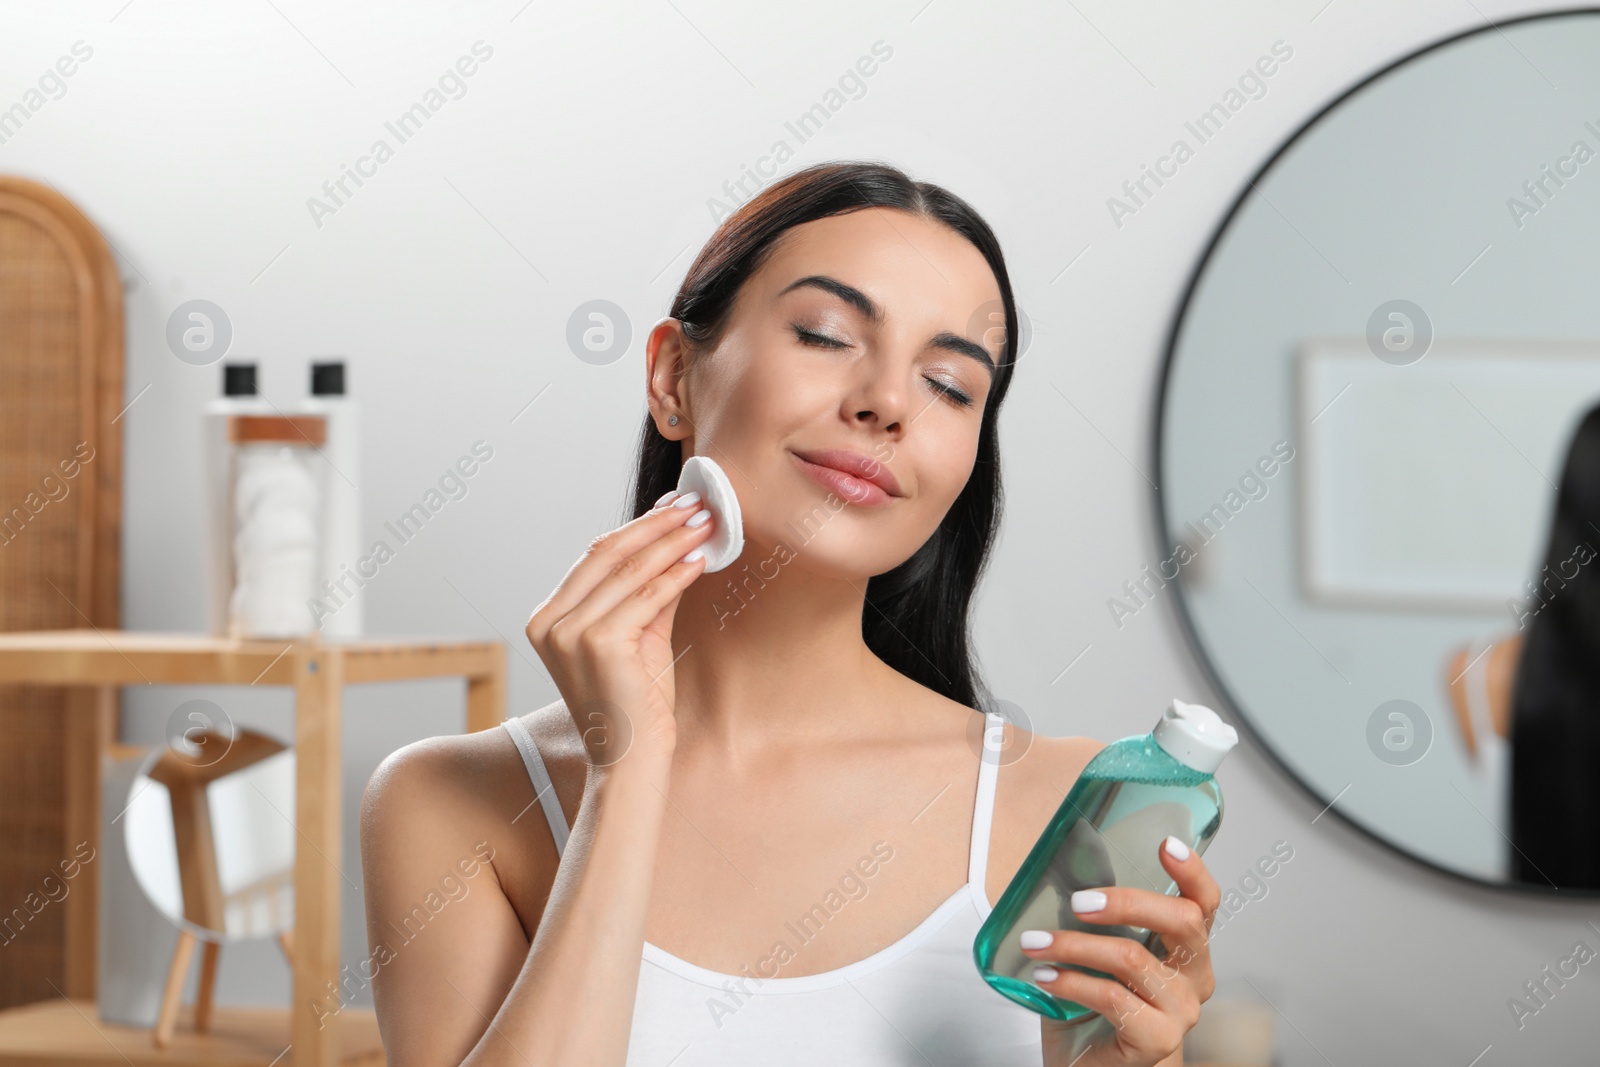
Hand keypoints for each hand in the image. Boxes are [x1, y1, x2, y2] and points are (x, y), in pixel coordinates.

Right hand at [524, 489, 715, 766]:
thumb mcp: (639, 637)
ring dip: (672, 543)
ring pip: (629, 570)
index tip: (673, 507)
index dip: (638, 526)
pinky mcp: (598, 643)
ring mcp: (569, 633)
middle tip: (695, 505)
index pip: (595, 556)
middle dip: (657, 524)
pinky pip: (646, 596)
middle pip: (608, 553)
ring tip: (704, 526)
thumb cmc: (634, 704)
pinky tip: (699, 560)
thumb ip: (650, 593)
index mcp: (547, 618)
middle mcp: (550, 622)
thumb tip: (679, 544)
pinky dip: (676, 574)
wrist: (630, 760)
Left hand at [1026, 836, 1220, 1066]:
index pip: (1204, 903)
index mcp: (1186, 948)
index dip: (1192, 871)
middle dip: (1127, 903)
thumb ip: (1096, 917)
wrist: (1089, 1065)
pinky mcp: (1159, 1040)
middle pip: (1183, 922)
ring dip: (1074, 945)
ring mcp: (1182, 1011)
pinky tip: (1045, 977)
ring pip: (1132, 958)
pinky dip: (1071, 981)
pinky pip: (1112, 997)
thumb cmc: (1094, 1005)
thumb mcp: (1097, 952)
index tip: (1165, 844)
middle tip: (1077, 902)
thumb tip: (1064, 868)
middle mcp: (1196, 977)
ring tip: (1035, 942)